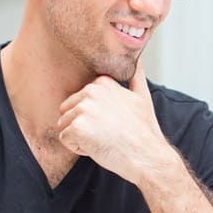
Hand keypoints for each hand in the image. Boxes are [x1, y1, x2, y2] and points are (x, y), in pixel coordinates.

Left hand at [57, 59, 177, 184]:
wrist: (148, 155)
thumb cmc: (144, 132)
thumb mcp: (142, 97)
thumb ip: (136, 75)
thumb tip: (136, 57)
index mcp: (102, 83)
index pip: (80, 100)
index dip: (95, 117)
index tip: (114, 122)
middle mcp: (91, 91)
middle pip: (68, 112)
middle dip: (83, 126)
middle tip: (108, 133)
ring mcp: (83, 109)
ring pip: (65, 126)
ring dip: (80, 138)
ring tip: (104, 139)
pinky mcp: (77, 127)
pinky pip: (65, 139)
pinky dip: (79, 148)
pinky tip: (99, 147)